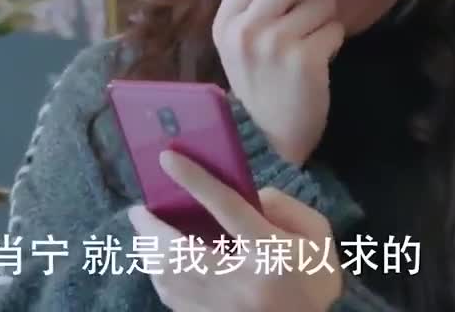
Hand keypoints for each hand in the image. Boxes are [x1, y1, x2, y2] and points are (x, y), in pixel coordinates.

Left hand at [128, 150, 343, 311]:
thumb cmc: (315, 278)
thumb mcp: (316, 235)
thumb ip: (283, 206)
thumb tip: (243, 194)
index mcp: (270, 252)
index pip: (226, 208)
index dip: (195, 180)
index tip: (167, 158)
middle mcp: (241, 281)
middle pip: (180, 251)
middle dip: (151, 228)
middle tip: (138, 210)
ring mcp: (222, 308)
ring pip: (169, 279)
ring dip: (149, 252)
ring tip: (144, 233)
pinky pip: (172, 299)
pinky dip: (159, 277)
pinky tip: (157, 263)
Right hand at [213, 0, 344, 165]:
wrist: (269, 139)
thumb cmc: (259, 84)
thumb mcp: (237, 43)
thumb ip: (250, 4)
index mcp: (225, 22)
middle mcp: (246, 28)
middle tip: (301, 17)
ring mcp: (275, 42)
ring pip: (320, 0)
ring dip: (323, 20)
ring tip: (309, 42)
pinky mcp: (306, 59)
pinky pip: (335, 27)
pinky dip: (332, 42)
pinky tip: (319, 60)